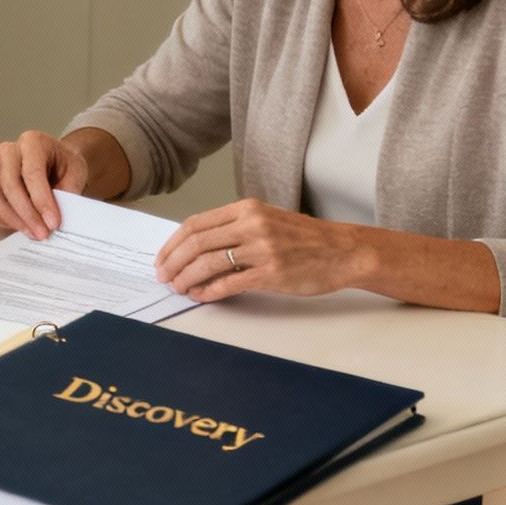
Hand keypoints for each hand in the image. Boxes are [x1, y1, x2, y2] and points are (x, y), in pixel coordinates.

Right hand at [0, 130, 88, 239]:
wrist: (57, 161)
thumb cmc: (64, 164)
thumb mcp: (76, 173)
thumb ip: (67, 194)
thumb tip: (55, 219)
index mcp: (32, 142)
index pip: (32, 173)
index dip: (42, 201)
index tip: (53, 222)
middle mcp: (9, 151)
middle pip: (10, 184)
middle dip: (27, 214)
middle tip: (42, 233)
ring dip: (14, 220)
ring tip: (33, 233)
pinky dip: (5, 219)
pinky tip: (23, 226)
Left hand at [155, 198, 357, 301]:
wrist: (343, 251)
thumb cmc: (304, 238)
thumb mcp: (266, 220)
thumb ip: (233, 229)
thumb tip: (195, 249)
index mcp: (246, 208)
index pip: (195, 224)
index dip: (172, 244)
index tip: (162, 259)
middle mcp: (251, 224)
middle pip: (196, 243)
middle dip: (173, 263)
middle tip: (164, 277)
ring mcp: (262, 248)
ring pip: (208, 263)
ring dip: (187, 278)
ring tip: (179, 288)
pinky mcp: (272, 273)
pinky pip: (230, 283)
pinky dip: (209, 291)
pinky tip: (201, 296)